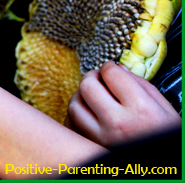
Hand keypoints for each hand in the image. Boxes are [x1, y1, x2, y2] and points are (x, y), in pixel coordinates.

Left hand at [66, 61, 180, 147]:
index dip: (109, 67)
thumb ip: (142, 86)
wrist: (163, 170)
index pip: (111, 74)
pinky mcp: (90, 149)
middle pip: (87, 86)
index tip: (110, 68)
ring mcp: (100, 138)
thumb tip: (118, 69)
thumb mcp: (166, 111)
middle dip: (92, 77)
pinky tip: (87, 113)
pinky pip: (71, 126)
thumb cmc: (165, 137)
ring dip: (81, 96)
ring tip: (92, 96)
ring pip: (74, 105)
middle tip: (98, 78)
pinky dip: (75, 116)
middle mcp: (118, 123)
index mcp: (141, 110)